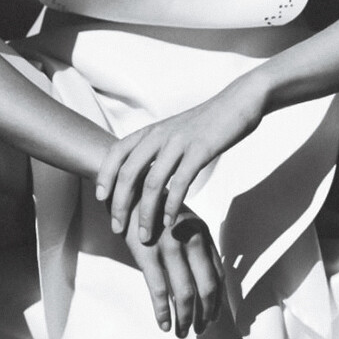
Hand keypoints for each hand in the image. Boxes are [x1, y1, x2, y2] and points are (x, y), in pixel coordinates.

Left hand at [95, 72, 268, 243]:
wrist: (238, 103)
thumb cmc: (205, 123)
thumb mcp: (173, 132)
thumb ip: (156, 150)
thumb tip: (141, 175)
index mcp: (151, 131)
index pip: (116, 153)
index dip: (105, 176)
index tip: (101, 199)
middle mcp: (159, 135)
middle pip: (128, 173)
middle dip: (119, 204)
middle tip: (117, 228)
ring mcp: (179, 143)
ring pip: (152, 183)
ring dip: (145, 213)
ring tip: (144, 235)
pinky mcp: (200, 151)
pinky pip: (180, 183)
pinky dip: (172, 206)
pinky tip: (169, 222)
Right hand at [120, 203, 221, 337]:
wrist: (127, 188)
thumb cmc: (155, 209)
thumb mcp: (182, 220)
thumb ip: (196, 244)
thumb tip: (205, 279)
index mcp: (202, 233)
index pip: (218, 275)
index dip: (218, 301)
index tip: (214, 317)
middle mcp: (191, 239)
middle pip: (207, 287)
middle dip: (205, 314)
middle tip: (201, 330)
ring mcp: (169, 245)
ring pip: (185, 293)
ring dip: (185, 318)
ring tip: (182, 332)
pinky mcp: (147, 252)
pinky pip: (159, 289)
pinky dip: (163, 311)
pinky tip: (164, 324)